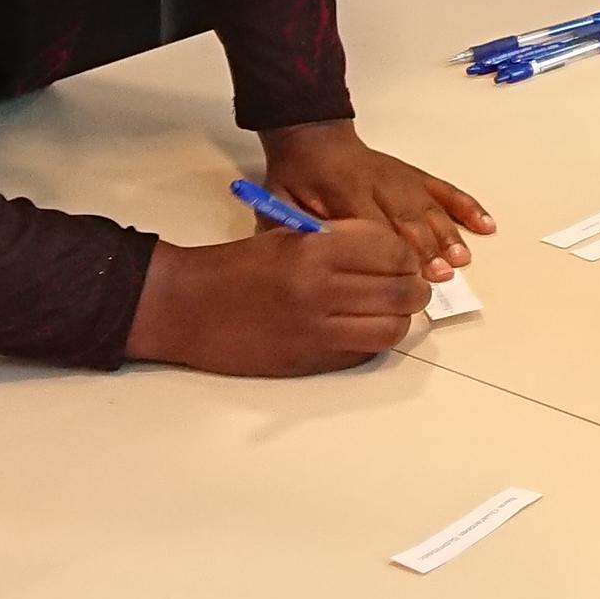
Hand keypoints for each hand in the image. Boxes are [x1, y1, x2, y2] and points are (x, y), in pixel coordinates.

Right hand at [125, 220, 425, 376]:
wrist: (185, 306)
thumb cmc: (235, 267)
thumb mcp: (289, 237)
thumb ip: (339, 243)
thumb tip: (390, 255)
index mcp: (315, 251)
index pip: (391, 251)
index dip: (405, 256)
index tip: (405, 259)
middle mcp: (321, 291)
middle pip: (400, 292)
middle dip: (414, 289)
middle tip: (411, 286)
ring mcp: (317, 331)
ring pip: (391, 329)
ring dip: (400, 320)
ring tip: (392, 311)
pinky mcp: (309, 361)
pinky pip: (362, 353)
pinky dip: (371, 342)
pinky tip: (361, 329)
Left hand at [257, 120, 491, 278]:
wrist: (312, 137)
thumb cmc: (296, 177)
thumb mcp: (279, 202)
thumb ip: (294, 228)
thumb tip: (313, 259)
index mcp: (341, 190)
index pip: (370, 223)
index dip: (387, 251)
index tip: (402, 277)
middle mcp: (378, 184)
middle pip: (406, 218)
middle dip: (424, 247)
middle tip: (438, 275)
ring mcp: (401, 180)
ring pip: (428, 208)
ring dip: (447, 234)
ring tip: (461, 259)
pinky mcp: (414, 177)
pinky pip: (444, 190)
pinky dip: (466, 207)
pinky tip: (485, 225)